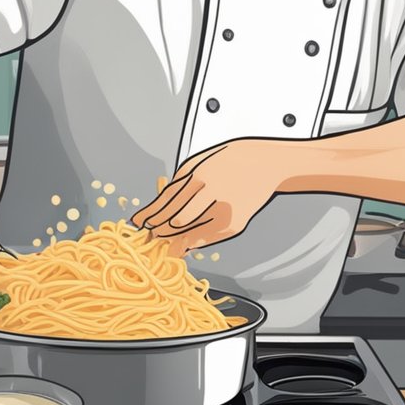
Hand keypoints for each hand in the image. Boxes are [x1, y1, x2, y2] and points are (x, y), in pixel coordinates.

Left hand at [131, 139, 280, 254]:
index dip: (151, 215)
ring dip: (174, 238)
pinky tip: (184, 243)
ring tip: (165, 240)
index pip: (168, 201)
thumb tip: (159, 207)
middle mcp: (211, 193)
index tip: (139, 222)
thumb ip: (179, 184)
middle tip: (152, 232)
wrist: (264, 164)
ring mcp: (224, 210)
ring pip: (190, 232)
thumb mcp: (199, 163)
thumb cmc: (230, 161)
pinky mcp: (235, 224)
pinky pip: (208, 238)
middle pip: (175, 220)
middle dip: (160, 228)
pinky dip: (193, 241)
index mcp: (199, 175)